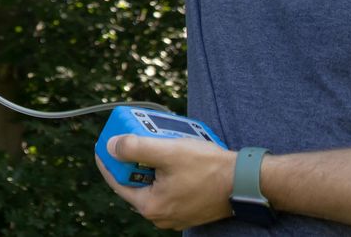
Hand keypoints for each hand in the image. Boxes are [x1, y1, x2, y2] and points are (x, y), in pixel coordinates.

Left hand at [96, 135, 236, 229]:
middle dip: (135, 156)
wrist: (246, 181)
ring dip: (152, 161)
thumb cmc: (209, 169)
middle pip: (135, 180)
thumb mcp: (167, 152)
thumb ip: (135, 148)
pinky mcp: (188, 207)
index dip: (108, 159)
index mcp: (150, 206)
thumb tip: (111, 146)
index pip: (116, 181)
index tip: (105, 142)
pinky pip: (168, 185)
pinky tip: (174, 152)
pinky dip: (167, 169)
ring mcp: (175, 213)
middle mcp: (160, 215)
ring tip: (159, 140)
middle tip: (137, 135)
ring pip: (153, 181)